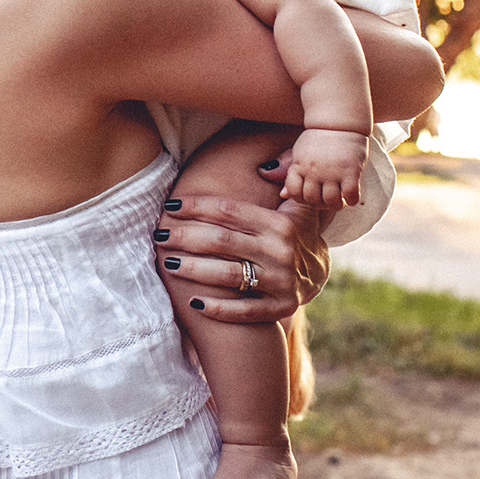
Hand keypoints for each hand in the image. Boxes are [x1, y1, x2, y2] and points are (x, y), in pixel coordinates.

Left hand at [157, 191, 330, 323]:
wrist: (320, 274)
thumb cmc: (296, 231)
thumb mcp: (298, 201)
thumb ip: (286, 176)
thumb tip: (263, 167)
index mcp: (279, 224)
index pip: (230, 211)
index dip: (197, 207)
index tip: (170, 205)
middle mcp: (280, 252)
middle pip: (222, 242)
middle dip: (185, 237)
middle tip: (159, 235)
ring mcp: (281, 282)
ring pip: (228, 276)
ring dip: (194, 270)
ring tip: (168, 263)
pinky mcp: (280, 308)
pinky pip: (244, 311)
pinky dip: (218, 308)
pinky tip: (194, 302)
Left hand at [280, 128, 367, 208]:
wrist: (339, 121)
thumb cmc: (318, 139)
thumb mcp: (299, 153)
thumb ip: (291, 173)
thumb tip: (282, 195)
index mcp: (299, 165)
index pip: (294, 192)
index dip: (302, 198)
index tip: (311, 194)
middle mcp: (313, 170)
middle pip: (312, 199)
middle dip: (319, 203)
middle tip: (327, 198)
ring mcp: (332, 171)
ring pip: (330, 201)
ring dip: (336, 204)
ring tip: (340, 198)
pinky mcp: (351, 171)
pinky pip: (351, 196)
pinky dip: (352, 200)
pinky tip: (351, 194)